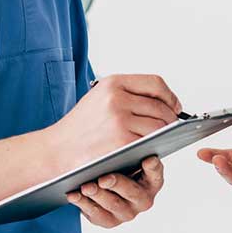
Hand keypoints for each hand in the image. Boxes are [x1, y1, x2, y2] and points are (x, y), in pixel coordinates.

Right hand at [48, 74, 181, 170]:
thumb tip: (162, 103)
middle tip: (170, 127)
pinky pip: (150, 142)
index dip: (169, 96)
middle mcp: (117, 98)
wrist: (56, 150)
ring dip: (164, 134)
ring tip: (160, 139)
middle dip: (170, 119)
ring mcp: (119, 120)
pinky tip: (150, 148)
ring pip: (159, 125)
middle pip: (160, 106)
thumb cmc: (80, 127)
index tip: (174, 106)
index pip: (155, 83)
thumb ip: (127, 95)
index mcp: (113, 83)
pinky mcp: (121, 141)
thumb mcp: (99, 98)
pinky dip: (154, 146)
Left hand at [66, 156, 164, 227]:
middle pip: (132, 192)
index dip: (153, 167)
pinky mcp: (108, 220)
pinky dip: (83, 204)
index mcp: (152, 180)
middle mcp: (142, 199)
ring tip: (86, 186)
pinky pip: (96, 215)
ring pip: (113, 205)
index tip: (147, 159)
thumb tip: (130, 137)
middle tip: (104, 178)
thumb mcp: (125, 154)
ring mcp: (126, 212)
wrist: (97, 178)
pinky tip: (74, 195)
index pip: (155, 173)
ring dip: (98, 195)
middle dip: (117, 184)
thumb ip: (129, 149)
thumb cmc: (116, 162)